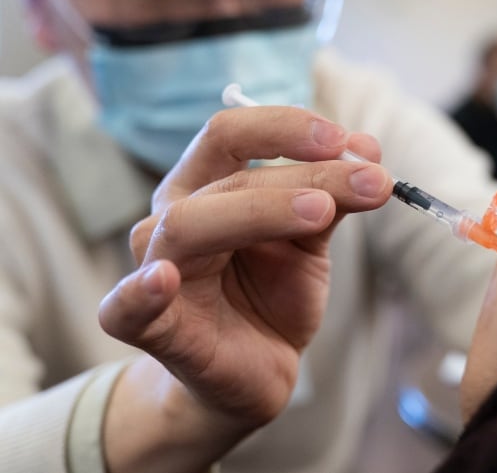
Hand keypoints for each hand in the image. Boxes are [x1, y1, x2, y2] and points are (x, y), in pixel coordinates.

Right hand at [97, 106, 391, 471]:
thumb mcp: (310, 240)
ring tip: (321, 213)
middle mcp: (174, 217)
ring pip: (188, 224)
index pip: (231, 134)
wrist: (257, 370)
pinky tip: (162, 280)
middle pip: (225, 177)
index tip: (346, 140)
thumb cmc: (273, 295)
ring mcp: (158, 269)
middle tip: (367, 181)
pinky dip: (139, 292)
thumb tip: (368, 150)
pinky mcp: (151, 328)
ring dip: (260, 211)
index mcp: (207, 187)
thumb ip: (332, 196)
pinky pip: (125, 309)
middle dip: (301, 173)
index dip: (286, 127)